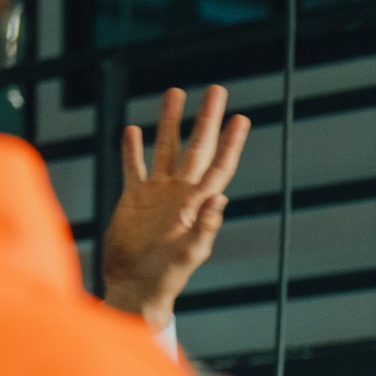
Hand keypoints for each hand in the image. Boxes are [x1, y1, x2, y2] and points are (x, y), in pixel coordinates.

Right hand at [102, 85, 248, 330]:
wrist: (135, 285)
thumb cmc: (166, 276)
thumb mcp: (189, 253)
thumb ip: (205, 227)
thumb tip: (221, 200)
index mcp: (198, 203)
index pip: (220, 165)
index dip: (231, 142)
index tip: (242, 118)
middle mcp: (181, 192)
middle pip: (197, 146)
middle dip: (206, 119)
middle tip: (216, 90)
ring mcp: (157, 193)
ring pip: (166, 147)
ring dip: (169, 121)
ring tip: (175, 93)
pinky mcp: (133, 197)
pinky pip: (134, 166)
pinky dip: (133, 149)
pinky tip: (133, 129)